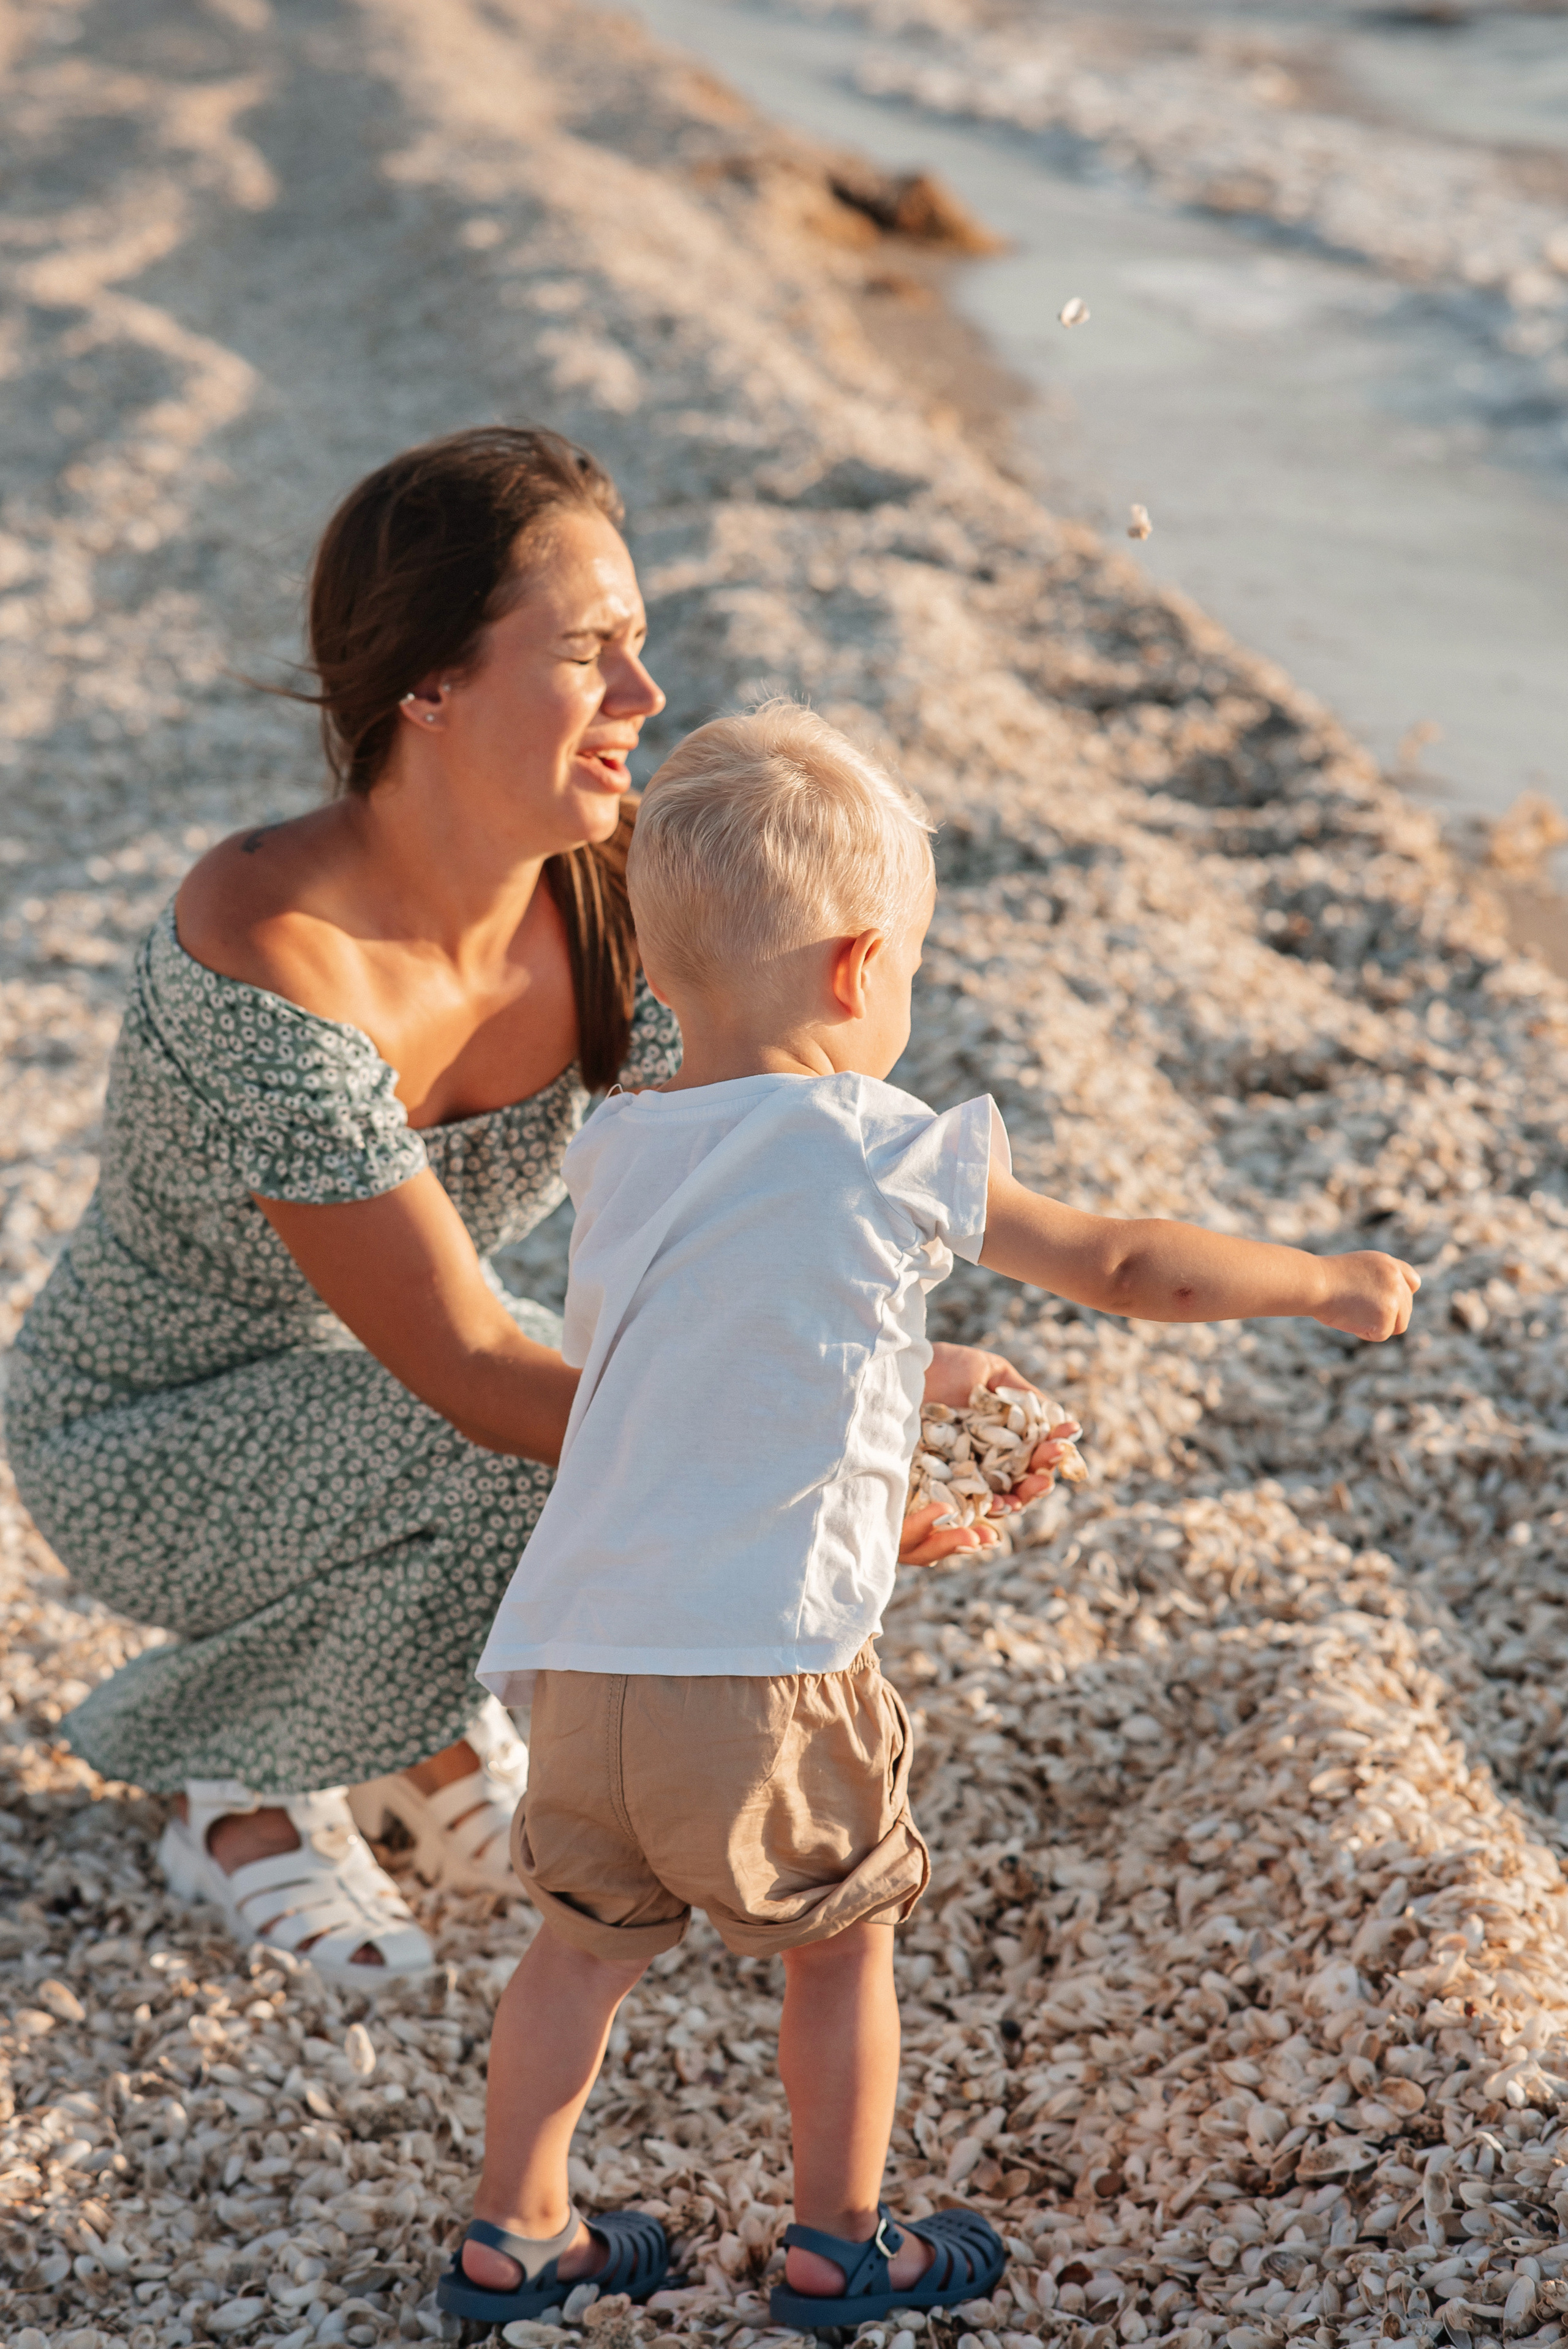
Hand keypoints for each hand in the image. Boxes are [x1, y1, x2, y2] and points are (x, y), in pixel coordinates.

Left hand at [903, 1346, 1078, 1562]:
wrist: (895, 1366)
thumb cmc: (941, 1365)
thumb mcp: (988, 1372)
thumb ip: (1023, 1396)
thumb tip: (1061, 1419)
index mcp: (998, 1440)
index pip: (1032, 1455)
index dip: (1050, 1452)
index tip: (1063, 1442)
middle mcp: (981, 1463)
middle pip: (1018, 1485)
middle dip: (1037, 1483)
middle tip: (1046, 1476)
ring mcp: (956, 1478)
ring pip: (994, 1503)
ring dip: (1013, 1503)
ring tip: (1021, 1497)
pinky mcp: (930, 1490)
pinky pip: (957, 1512)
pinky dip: (976, 1518)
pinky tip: (992, 1512)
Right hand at [1310, 1251, 1419, 1340]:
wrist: (1314, 1283)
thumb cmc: (1324, 1280)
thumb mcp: (1356, 1270)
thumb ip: (1377, 1281)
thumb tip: (1387, 1305)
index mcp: (1388, 1264)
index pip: (1412, 1283)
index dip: (1401, 1296)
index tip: (1385, 1303)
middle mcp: (1396, 1278)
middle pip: (1405, 1309)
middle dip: (1385, 1316)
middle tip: (1358, 1312)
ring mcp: (1394, 1296)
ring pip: (1398, 1324)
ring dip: (1378, 1326)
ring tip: (1354, 1315)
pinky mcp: (1387, 1315)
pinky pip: (1382, 1334)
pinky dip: (1365, 1333)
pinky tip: (1350, 1319)